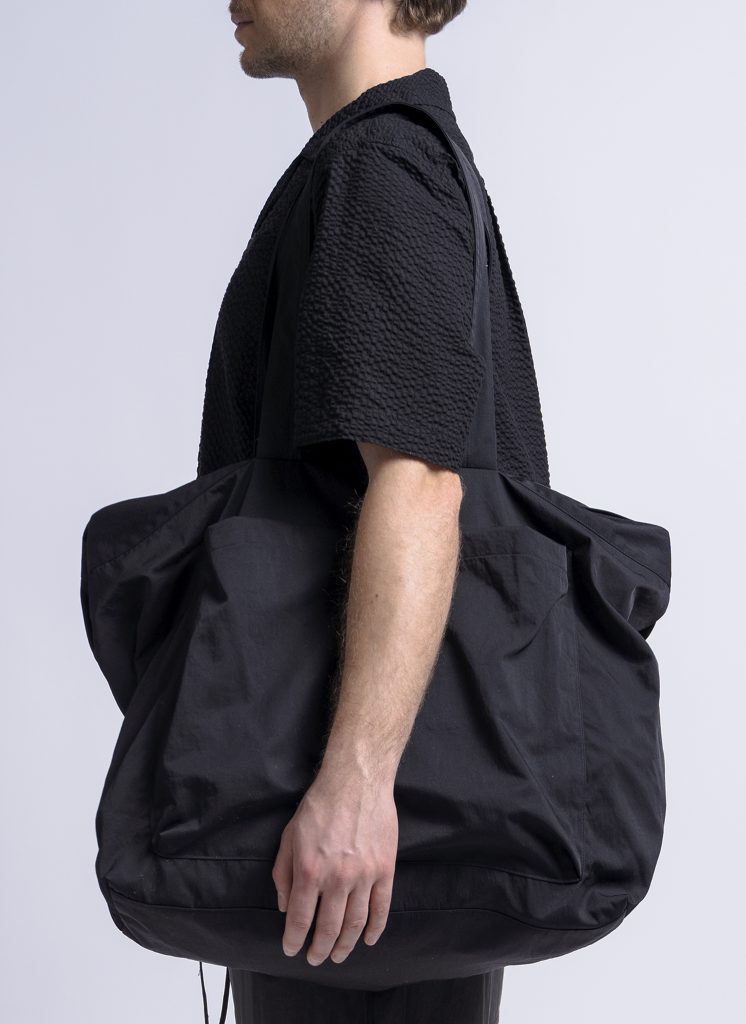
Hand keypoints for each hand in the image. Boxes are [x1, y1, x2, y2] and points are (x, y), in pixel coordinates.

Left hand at [271, 772, 398, 966]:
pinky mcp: (385, 869)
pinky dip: (376, 928)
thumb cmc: (319, 806)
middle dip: (319, 949)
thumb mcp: (289, 836)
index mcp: (310, 871)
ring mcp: (364, 875)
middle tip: (315, 959)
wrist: (356, 781)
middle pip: (328, 928)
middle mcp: (337, 878)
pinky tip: (369, 939)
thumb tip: (284, 905)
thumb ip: (283, 873)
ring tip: (337, 955)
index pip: (300, 919)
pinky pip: (382, 907)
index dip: (293, 940)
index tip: (291, 949)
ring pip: (355, 923)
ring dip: (345, 945)